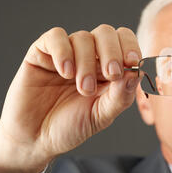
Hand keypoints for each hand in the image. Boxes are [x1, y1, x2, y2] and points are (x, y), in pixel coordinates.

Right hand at [0, 25, 140, 172]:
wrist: (34, 139)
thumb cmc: (71, 127)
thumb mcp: (102, 115)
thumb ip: (121, 95)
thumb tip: (136, 73)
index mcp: (109, 69)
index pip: (124, 41)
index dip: (131, 47)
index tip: (132, 62)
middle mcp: (89, 57)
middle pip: (106, 33)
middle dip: (113, 52)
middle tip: (112, 74)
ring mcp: (66, 53)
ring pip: (83, 37)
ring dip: (87, 63)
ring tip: (83, 88)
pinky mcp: (41, 54)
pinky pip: (55, 37)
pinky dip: (63, 51)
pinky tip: (65, 72)